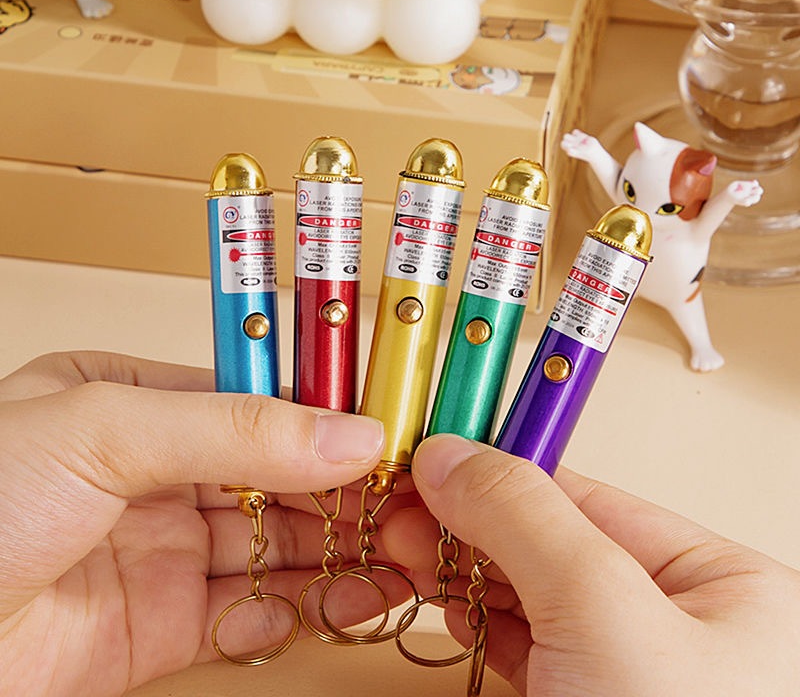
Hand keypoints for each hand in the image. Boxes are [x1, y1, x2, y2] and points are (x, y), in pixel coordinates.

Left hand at [0, 352, 386, 696]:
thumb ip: (237, 429)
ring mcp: (160, 550)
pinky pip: (252, 614)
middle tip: (414, 503)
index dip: (326, 415)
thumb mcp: (106, 432)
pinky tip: (352, 603)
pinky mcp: (160, 626)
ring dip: (339, 554)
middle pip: (275, 476)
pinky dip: (306, 610)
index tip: (389, 429)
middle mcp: (153, 472)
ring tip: (405, 557)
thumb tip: (350, 434)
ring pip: (274, 547)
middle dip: (344, 492)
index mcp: (135, 402)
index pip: (258, 399)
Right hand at [384, 435, 799, 695]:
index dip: (500, 471)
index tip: (428, 457)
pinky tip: (439, 594)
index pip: (588, 496)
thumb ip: (529, 519)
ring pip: (528, 590)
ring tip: (403, 545)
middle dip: (469, 520)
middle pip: (552, 539)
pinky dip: (473, 615)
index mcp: (720, 584)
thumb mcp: (609, 617)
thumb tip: (455, 453)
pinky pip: (521, 642)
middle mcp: (679, 624)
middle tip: (399, 509)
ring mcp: (626, 671)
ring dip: (461, 564)